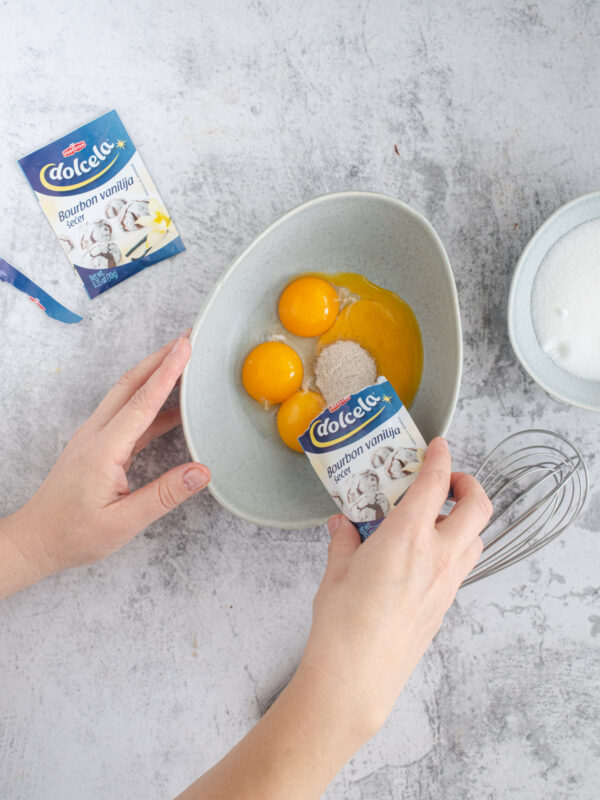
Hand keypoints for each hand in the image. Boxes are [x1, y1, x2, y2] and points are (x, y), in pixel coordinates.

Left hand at [3, 335, 209, 588]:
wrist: (37, 539)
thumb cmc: (75, 535)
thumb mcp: (123, 523)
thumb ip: (164, 495)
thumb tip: (201, 472)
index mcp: (103, 449)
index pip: (142, 402)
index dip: (167, 372)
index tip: (186, 347)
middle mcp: (96, 434)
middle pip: (131, 383)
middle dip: (161, 357)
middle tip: (188, 338)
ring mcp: (94, 436)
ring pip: (126, 393)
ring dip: (154, 372)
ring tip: (183, 361)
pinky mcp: (97, 444)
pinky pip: (127, 412)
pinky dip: (151, 400)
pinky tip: (172, 406)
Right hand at [177, 439, 490, 799]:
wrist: (357, 677)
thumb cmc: (343, 625)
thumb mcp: (336, 570)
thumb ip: (345, 539)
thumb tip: (344, 524)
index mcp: (407, 537)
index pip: (435, 483)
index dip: (440, 457)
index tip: (437, 445)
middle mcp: (436, 556)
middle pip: (477, 508)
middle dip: (468, 484)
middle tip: (448, 480)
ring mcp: (446, 583)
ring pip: (476, 538)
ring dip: (466, 519)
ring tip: (439, 516)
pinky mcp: (445, 605)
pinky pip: (462, 566)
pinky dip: (455, 548)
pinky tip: (426, 554)